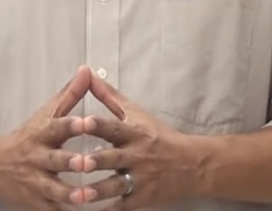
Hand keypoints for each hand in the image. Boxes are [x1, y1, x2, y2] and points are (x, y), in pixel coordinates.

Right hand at [0, 66, 90, 209]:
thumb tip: (87, 70)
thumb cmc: (25, 137)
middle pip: (54, 160)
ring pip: (53, 189)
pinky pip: (52, 209)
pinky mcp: (38, 202)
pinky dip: (64, 210)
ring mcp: (37, 182)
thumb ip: (69, 95)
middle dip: (69, 161)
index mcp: (42, 134)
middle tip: (85, 162)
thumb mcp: (45, 114)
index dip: (70, 124)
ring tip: (84, 197)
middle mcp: (38, 158)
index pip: (56, 126)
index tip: (85, 122)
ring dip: (68, 194)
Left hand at [69, 74, 202, 208]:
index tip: (83, 122)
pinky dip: (109, 210)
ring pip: (116, 185)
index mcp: (134, 133)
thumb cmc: (160, 136)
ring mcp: (140, 178)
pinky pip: (123, 206)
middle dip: (97, 161)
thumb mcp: (137, 113)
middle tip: (79, 162)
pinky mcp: (142, 198)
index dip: (99, 124)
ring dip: (98, 191)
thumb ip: (109, 97)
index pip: (115, 127)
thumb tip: (88, 75)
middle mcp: (136, 155)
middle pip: (114, 158)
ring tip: (80, 195)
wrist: (192, 165)